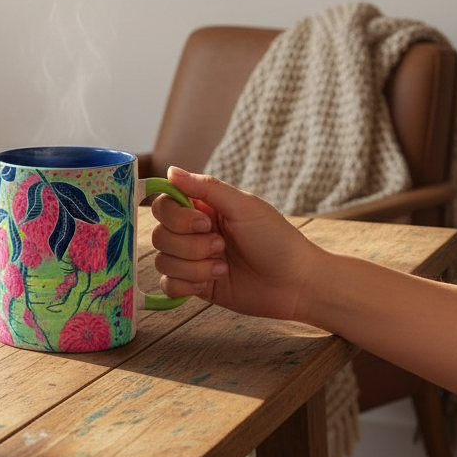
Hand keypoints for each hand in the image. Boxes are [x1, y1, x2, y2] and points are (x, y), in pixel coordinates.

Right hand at [150, 166, 324, 321]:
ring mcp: (192, 260)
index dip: (177, 217)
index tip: (206, 223)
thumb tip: (170, 170)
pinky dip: (186, 284)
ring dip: (194, 266)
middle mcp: (192, 233)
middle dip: (190, 245)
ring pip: (162, 261)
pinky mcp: (195, 286)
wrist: (296, 283)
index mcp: (201, 209)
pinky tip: (212, 281)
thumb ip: (206, 187)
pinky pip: (167, 285)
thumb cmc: (277, 239)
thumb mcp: (244, 207)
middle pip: (159, 234)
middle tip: (221, 246)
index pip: (163, 205)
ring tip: (223, 266)